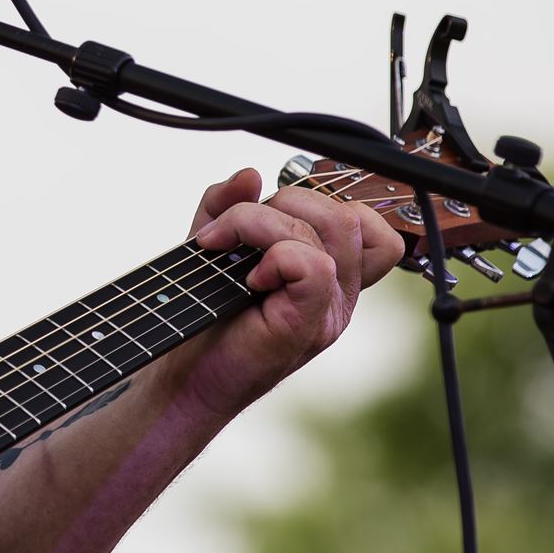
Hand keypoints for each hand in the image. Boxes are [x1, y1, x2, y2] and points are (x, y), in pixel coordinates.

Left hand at [166, 167, 407, 421]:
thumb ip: (230, 204)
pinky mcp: (308, 325)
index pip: (369, 225)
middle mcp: (339, 294)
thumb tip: (249, 176)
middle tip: (231, 228)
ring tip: (225, 245)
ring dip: (264, 221)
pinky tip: (249, 277)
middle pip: (347, 215)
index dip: (328, 202)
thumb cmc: (204, 316)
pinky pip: (314, 266)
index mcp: (330, 275)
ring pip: (331, 229)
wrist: (184, 376)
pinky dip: (275, 255)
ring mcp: (329, 311)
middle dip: (284, 201)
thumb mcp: (215, 243)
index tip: (274, 214)